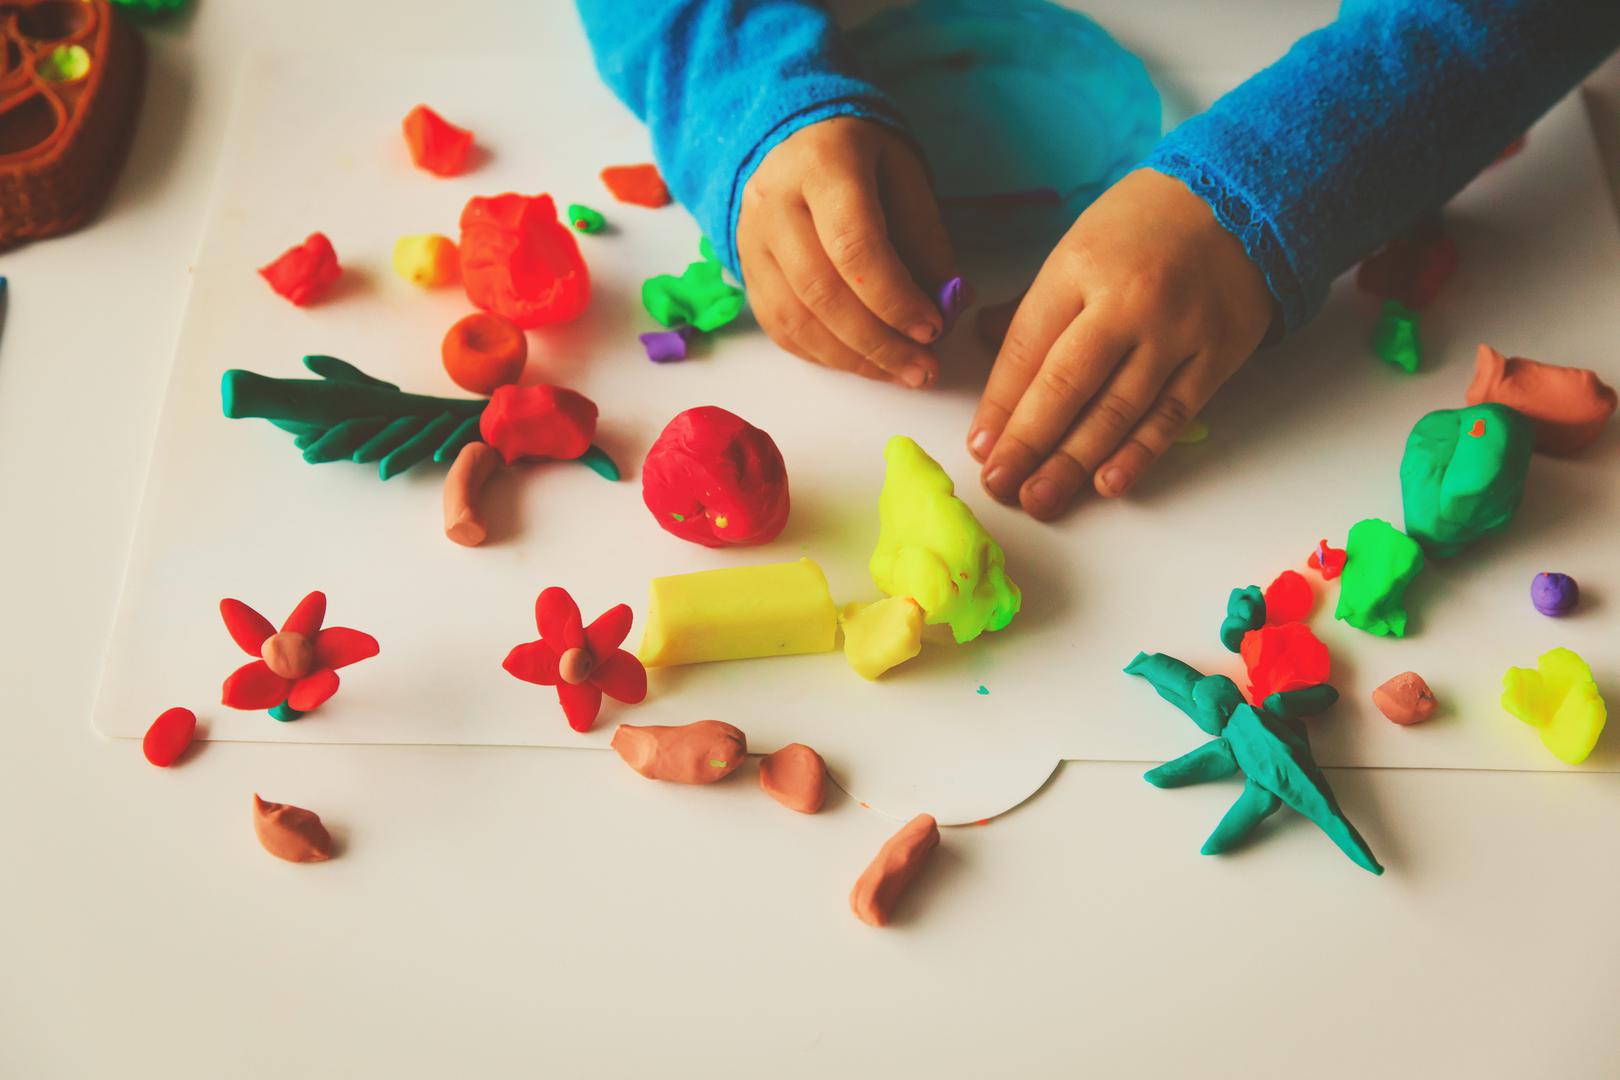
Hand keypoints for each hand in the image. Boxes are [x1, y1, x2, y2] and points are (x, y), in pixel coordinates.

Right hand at [737, 117, 955, 386]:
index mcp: (822, 167)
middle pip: (821, 290)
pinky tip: (866, 362)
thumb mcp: (905, 176)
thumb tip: (947, 304)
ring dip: (854, 359)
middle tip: (923, 367)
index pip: (854, 245)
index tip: (933, 327)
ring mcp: (752, 241)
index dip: (895, 297)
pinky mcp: (748, 274)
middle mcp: (774, 203)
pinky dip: (827, 356)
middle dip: (878, 341)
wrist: (796, 144)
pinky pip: (782, 330)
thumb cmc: (861, 161)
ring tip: (901, 373)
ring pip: (797, 319)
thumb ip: (925, 238)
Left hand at [967, 169, 1275, 518]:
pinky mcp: (1216, 355)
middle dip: (1027, 443)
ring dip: (1074, 462)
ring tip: (1040, 499)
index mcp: (1078, 268)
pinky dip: (1138, 454)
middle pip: (1066, 385)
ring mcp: (1176, 331)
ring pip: (1117, 409)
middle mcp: (1126, 302)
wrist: (1241, 197)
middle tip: (1000, 485)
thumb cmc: (1144, 225)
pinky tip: (1106, 483)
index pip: (1027, 348)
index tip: (979, 447)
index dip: (1000, 404)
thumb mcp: (1078, 245)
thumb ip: (1036, 304)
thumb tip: (983, 343)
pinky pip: (1171, 415)